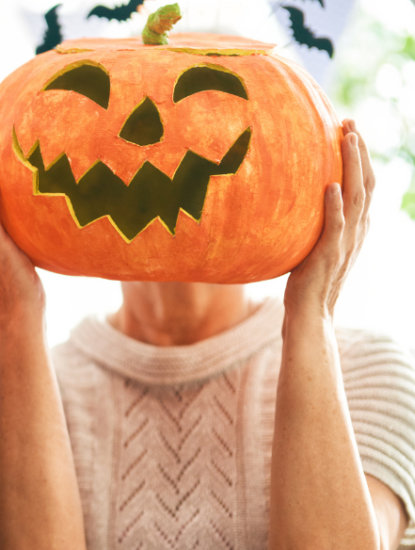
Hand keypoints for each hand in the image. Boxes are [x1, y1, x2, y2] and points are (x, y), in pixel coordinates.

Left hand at [284, 120, 373, 319]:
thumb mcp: (316, 243)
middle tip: (349, 122)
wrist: (310, 311)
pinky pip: (335, 226)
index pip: (364, 184)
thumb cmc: (307, 278)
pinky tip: (332, 186)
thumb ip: (317, 222)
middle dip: (360, 151)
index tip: (350, 131)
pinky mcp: (329, 254)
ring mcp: (345, 241)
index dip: (361, 157)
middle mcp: (356, 230)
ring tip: (347, 139)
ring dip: (353, 166)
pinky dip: (335, 205)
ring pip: (356, 196)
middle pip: (366, 182)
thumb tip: (299, 199)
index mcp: (355, 226)